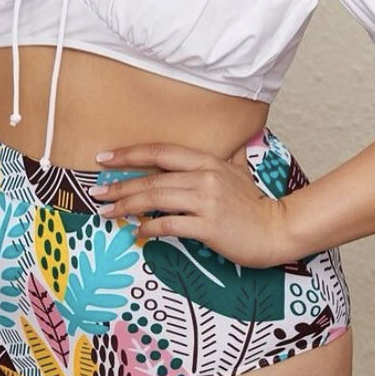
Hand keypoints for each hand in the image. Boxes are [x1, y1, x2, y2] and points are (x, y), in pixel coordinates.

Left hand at [89, 141, 294, 268]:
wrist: (278, 230)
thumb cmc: (255, 204)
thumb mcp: (239, 171)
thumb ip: (225, 157)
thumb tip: (226, 143)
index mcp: (208, 161)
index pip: (161, 151)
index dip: (130, 153)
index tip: (105, 158)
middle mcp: (204, 176)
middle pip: (153, 177)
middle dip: (120, 184)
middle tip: (96, 191)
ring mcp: (206, 201)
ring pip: (156, 199)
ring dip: (127, 206)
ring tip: (107, 212)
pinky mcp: (208, 226)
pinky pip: (170, 225)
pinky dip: (149, 229)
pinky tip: (136, 232)